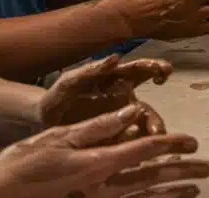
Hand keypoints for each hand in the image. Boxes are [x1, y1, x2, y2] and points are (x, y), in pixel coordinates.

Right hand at [0, 105, 208, 197]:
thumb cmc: (24, 163)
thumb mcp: (59, 137)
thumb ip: (98, 127)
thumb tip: (131, 112)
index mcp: (96, 163)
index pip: (144, 151)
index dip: (172, 144)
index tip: (193, 141)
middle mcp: (102, 185)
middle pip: (152, 176)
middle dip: (183, 171)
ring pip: (144, 195)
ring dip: (172, 191)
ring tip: (196, 189)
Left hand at [38, 55, 172, 139]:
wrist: (42, 120)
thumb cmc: (58, 95)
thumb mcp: (71, 80)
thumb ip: (91, 70)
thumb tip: (116, 57)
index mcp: (115, 81)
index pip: (140, 71)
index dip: (155, 67)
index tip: (165, 70)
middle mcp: (122, 100)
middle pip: (146, 105)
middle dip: (154, 118)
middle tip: (156, 128)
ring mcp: (118, 120)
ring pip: (140, 126)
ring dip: (149, 132)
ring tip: (152, 141)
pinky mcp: (112, 137)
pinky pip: (127, 141)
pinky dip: (135, 146)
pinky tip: (137, 152)